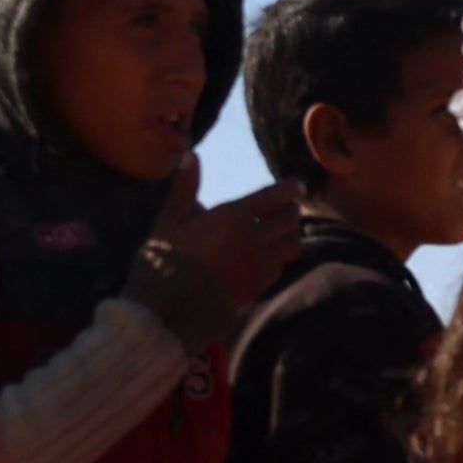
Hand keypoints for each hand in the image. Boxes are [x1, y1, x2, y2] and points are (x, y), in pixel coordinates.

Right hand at [159, 169, 301, 322]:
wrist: (169, 306)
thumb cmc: (164, 258)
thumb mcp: (170, 219)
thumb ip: (185, 187)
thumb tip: (191, 155)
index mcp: (231, 218)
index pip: (273, 197)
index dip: (289, 189)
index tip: (297, 185)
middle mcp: (252, 240)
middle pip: (290, 219)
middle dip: (291, 210)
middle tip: (287, 207)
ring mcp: (259, 265)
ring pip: (293, 244)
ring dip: (291, 234)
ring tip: (282, 231)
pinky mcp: (259, 286)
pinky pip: (280, 267)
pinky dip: (279, 258)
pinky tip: (268, 255)